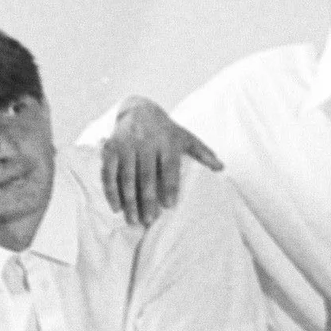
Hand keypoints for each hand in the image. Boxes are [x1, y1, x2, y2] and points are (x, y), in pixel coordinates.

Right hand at [100, 99, 222, 226]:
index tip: (170, 205)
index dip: (169, 185)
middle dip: (147, 198)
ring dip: (129, 200)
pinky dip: (111, 190)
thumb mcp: (185, 137)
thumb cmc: (166, 131)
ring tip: (133, 221)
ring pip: (127, 176)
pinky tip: (116, 208)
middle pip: (146, 174)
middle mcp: (145, 141)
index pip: (169, 165)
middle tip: (149, 220)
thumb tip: (221, 168)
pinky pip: (108, 172)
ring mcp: (126, 145)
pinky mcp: (110, 148)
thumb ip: (202, 152)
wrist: (139, 110)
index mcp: (167, 141)